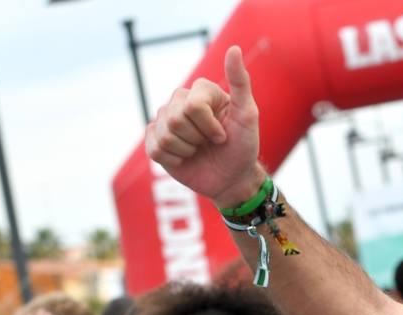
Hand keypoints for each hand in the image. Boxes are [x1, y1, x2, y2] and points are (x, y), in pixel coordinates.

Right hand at [145, 45, 265, 206]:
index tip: (224, 135)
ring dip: (187, 150)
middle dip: (198, 139)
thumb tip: (233, 49)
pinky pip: (156, 148)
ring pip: (165, 135)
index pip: (193, 106)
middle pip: (175, 119)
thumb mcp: (247, 115)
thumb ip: (240, 82)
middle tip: (210, 143)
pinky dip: (175, 159)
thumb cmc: (243, 147)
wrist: (232, 178)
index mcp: (201, 91)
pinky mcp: (155, 140)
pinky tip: (186, 158)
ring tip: (199, 150)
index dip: (210, 127)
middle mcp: (180, 100)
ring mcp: (164, 119)